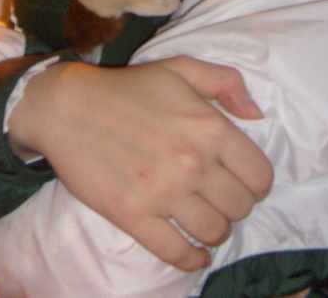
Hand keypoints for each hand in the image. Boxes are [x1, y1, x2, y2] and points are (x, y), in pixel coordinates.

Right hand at [9, 56, 272, 270]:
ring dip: (215, 230)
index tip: (242, 181)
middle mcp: (193, 163)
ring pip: (214, 232)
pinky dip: (192, 259)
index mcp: (210, 128)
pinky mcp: (134, 216)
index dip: (256, 182)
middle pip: (240, 207)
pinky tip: (194, 253)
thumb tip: (257, 114)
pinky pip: (177, 253)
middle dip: (235, 205)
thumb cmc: (128, 87)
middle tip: (219, 198)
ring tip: (204, 220)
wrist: (68, 107)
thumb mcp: (180, 68)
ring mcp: (163, 193)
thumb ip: (226, 82)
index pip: (259, 175)